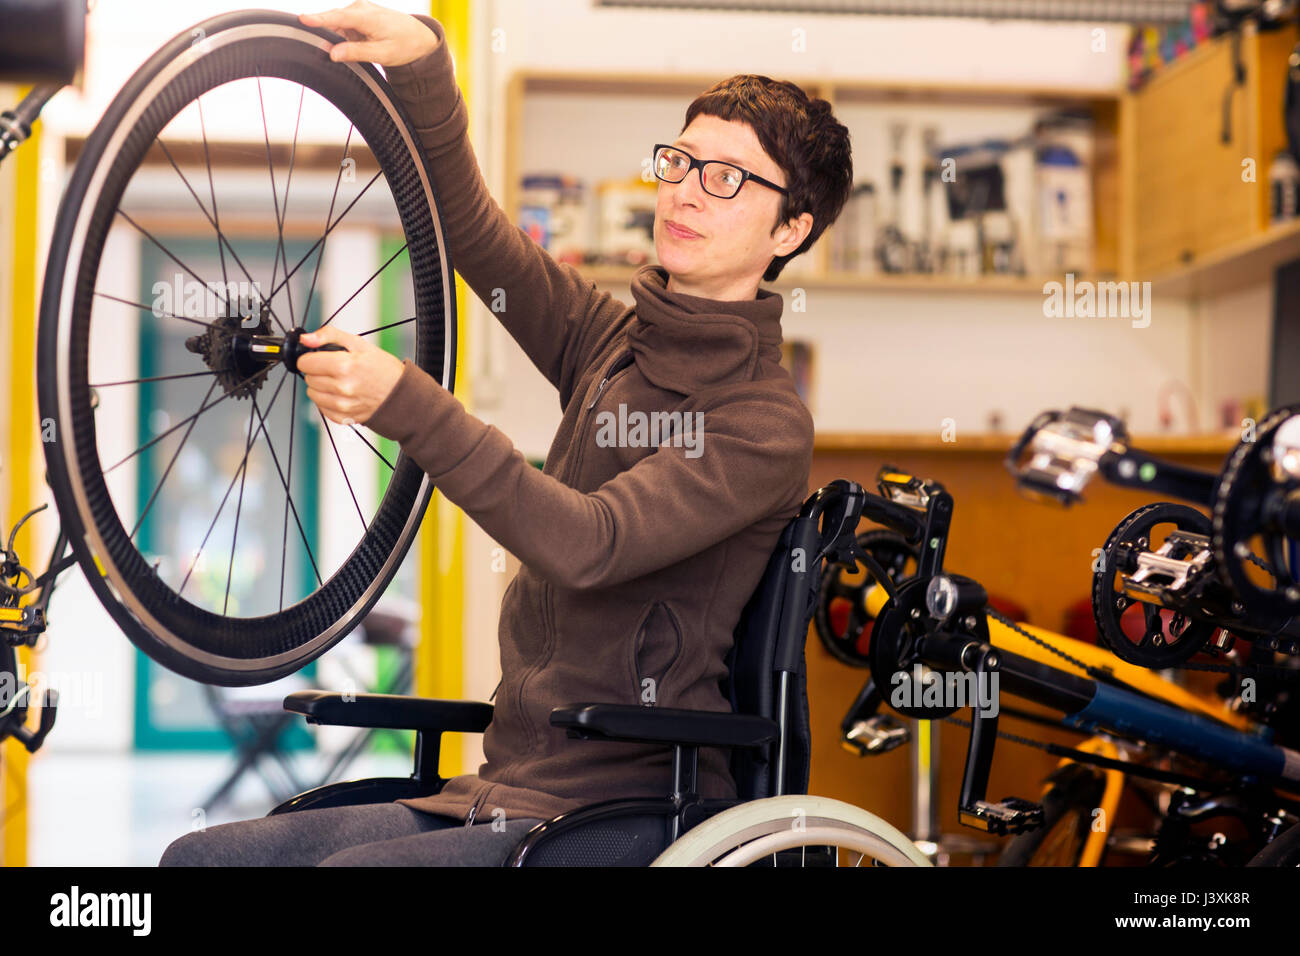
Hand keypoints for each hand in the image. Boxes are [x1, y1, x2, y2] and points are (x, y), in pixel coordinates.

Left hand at [297, 326, 405, 426]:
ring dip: (320, 387)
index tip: (320, 358)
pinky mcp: (344, 418)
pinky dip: (327, 400)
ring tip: (338, 382)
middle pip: (308, 378)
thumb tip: (306, 339)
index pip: (305, 363)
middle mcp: (341, 387)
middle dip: (317, 371)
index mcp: (344, 365)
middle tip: (335, 369)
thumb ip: (328, 335)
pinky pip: (322, 408)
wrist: (402, 395)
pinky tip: (342, 394)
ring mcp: (342, 405)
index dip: (311, 357)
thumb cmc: (383, 368)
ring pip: (312, 394)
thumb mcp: (358, 343)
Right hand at [299, 1, 439, 65]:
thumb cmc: (404, 44)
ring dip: (338, 39)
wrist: (418, 37)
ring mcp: (357, 10)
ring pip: (336, 25)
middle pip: (333, 22)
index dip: (319, 19)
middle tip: (328, 53)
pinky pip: (342, 27)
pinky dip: (343, 37)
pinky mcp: (357, 16)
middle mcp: (360, 9)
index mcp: (367, 16)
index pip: (338, 17)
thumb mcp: (382, 53)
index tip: (303, 20)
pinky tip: (356, 45)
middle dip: (327, 36)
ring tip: (358, 49)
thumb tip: (333, 53)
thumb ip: (356, 52)